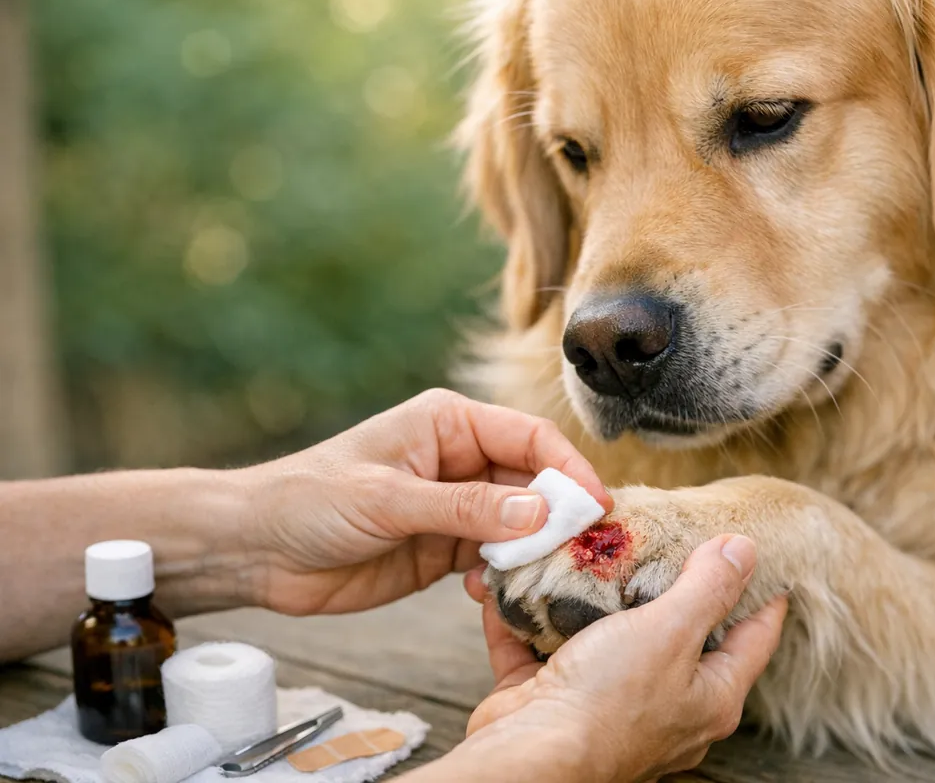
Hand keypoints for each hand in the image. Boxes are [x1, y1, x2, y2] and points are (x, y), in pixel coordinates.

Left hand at [235, 388, 611, 615]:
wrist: (257, 550)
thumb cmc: (310, 500)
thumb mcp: (388, 500)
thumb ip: (465, 509)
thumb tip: (541, 516)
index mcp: (449, 424)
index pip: (529, 438)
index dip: (568, 468)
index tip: (597, 505)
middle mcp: (460, 460)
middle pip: (534, 483)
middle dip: (559, 514)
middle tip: (583, 551)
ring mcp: (455, 507)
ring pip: (520, 524)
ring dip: (534, 550)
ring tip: (543, 575)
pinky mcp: (445, 549)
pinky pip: (495, 558)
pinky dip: (505, 574)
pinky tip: (492, 590)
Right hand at [453, 535, 787, 782]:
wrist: (528, 758)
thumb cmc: (608, 703)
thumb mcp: (670, 631)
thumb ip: (707, 588)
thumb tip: (744, 550)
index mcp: (709, 697)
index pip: (753, 639)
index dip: (762, 595)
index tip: (757, 553)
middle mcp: (664, 706)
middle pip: (678, 635)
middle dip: (668, 584)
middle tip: (667, 535)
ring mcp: (605, 705)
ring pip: (605, 639)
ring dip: (592, 598)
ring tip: (593, 549)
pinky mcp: (550, 698)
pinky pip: (541, 648)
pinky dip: (531, 616)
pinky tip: (521, 579)